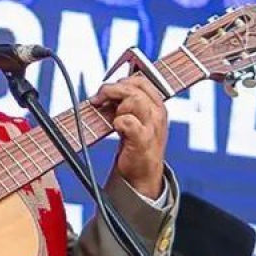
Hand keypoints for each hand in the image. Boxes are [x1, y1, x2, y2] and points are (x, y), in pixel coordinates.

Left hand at [89, 74, 167, 198]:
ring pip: (134, 100)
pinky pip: (129, 122)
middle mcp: (157, 113)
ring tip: (113, 118)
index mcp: (156, 105)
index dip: (120, 81)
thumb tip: (105, 91)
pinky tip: (116, 127)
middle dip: (112, 90)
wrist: (142, 173)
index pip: (140, 81)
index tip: (106, 91)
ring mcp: (152, 127)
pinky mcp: (143, 141)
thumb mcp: (135, 119)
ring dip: (117, 106)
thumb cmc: (137, 144)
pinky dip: (118, 122)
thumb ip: (125, 104)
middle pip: (136, 87)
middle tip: (98, 100)